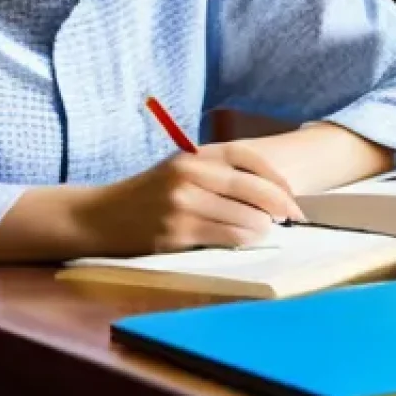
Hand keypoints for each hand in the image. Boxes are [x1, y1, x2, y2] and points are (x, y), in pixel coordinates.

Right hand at [84, 140, 305, 255]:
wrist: (101, 216)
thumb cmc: (150, 194)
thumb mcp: (180, 170)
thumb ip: (216, 173)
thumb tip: (268, 191)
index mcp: (194, 155)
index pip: (248, 157)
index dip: (276, 177)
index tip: (292, 194)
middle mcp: (189, 174)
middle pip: (251, 187)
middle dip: (280, 205)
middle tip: (294, 218)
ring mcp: (181, 204)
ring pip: (242, 217)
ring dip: (262, 227)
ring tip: (266, 231)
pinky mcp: (175, 232)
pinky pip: (223, 237)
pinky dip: (241, 239)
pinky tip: (246, 240)